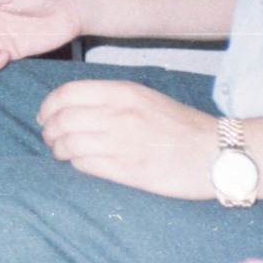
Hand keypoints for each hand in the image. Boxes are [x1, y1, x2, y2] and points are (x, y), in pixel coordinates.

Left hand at [36, 79, 216, 198]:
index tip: (45, 116)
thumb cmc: (180, 125)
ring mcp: (122, 143)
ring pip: (68, 143)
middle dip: (49, 130)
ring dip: (58, 149)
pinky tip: (79, 163)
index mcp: (122, 92)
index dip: (48, 106)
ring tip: (61, 152)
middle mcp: (119, 114)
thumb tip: (70, 106)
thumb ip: (109, 98)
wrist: (216, 153)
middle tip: (50, 137)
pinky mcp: (127, 171)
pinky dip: (75, 164)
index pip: (66, 94)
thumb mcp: (144, 98)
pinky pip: (84, 165)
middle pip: (62, 120)